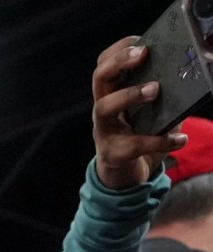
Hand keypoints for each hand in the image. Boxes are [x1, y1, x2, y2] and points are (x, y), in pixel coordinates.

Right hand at [91, 36, 186, 189]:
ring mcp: (104, 132)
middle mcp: (103, 110)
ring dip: (129, 94)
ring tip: (155, 90)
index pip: (104, 65)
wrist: (126, 178)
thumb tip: (186, 78)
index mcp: (111, 96)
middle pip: (99, 79)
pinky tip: (180, 139)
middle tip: (142, 54)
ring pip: (104, 107)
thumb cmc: (139, 138)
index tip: (139, 41)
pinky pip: (135, 144)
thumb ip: (161, 96)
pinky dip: (160, 141)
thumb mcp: (149, 112)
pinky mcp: (113, 154)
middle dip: (119, 62)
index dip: (118, 51)